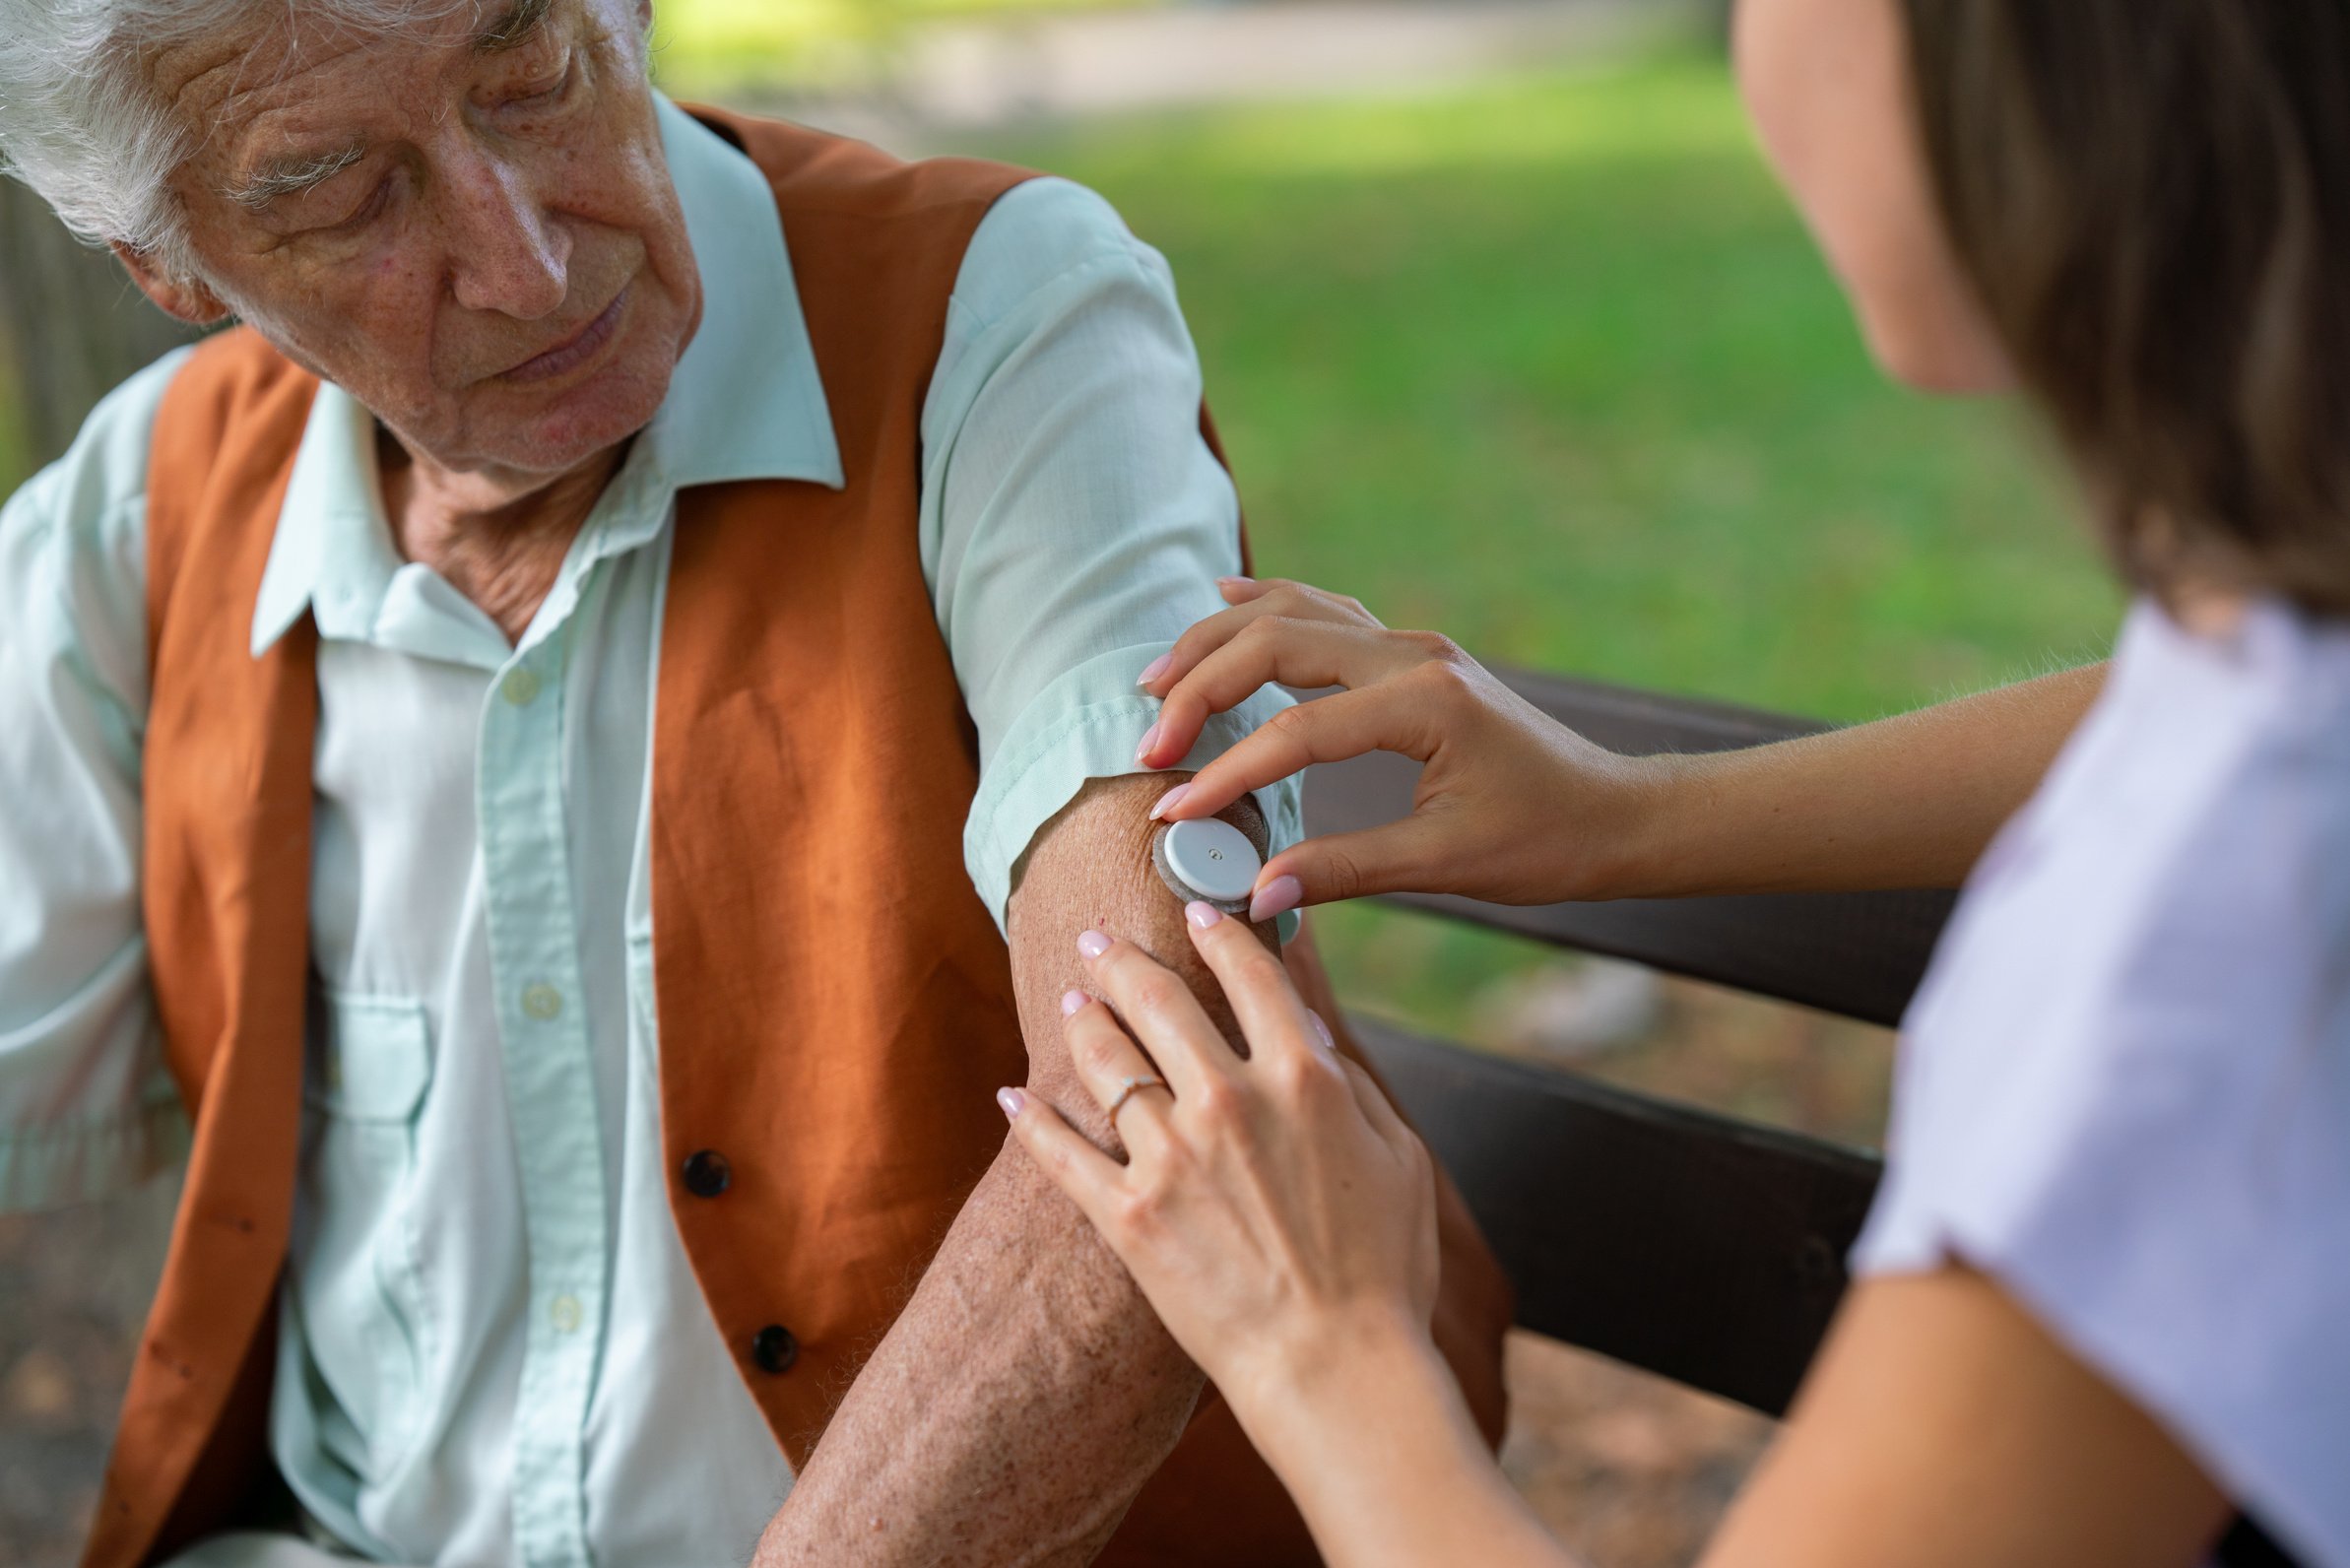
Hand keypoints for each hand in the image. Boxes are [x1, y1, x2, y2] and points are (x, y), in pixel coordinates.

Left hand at [1000, 902, 1439, 1419]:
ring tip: (1071, 1004)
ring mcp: (1170, 1155)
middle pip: (1157, 1000)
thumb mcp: (1397, 1157)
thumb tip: (1312, 1033)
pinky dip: (1031, 1122)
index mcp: (1302, 1077)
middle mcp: (1228, 1099)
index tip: (1194, 912)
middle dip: (1122, 959)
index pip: (1248, 975)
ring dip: (1084, 1024)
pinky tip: (1012, 1098)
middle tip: (1100, 940)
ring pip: (1107, 1062)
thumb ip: (1350, 1085)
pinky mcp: (1127, 1215)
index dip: (1216, 933)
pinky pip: (1062, 1155)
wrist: (1336, 1368)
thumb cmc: (1385, 1272)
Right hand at [1134, 577, 1653, 916]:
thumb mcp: (1448, 865)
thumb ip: (1347, 871)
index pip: (1295, 731)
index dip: (1226, 772)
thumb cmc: (1548, 840)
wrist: (1617, 812)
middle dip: (1200, 688)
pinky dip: (1265, 608)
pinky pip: (1322, 612)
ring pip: (1292, 613)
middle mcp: (1412, 656)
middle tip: (1149, 744)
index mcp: (1423, 703)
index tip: (1173, 810)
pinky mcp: (1410, 655)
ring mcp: (1411, 646)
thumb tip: (1257, 893)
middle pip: (1275, 642)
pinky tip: (1224, 601)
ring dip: (1219, 640)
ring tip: (1157, 679)